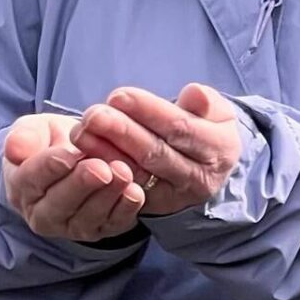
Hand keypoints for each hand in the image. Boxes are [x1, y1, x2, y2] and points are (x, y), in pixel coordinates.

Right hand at [2, 112, 146, 244]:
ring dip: (106, 196)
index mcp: (22, 186)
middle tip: (100, 168)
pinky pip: (112, 225)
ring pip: (87, 218)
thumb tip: (15, 150)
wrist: (77, 155)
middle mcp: (42, 214)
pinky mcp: (100, 230)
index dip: (49, 168)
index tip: (68, 154)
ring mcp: (71, 226)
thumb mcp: (35, 130)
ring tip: (122, 173)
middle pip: (59, 204)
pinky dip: (125, 210)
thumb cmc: (51, 142)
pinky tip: (135, 192)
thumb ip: (24, 136)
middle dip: (81, 185)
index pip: (31, 180)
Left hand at [69, 83, 243, 215]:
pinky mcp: (152, 205)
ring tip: (81, 131)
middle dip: (121, 132)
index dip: (148, 112)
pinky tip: (84, 152)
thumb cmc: (205, 126)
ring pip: (136, 173)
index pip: (181, 129)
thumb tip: (193, 93)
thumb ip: (206, 102)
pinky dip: (104, 169)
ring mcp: (174, 196)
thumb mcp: (216, 111)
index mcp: (218, 149)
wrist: (207, 165)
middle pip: (155, 153)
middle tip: (93, 114)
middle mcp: (198, 178)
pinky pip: (125, 188)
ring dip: (105, 152)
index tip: (119, 96)